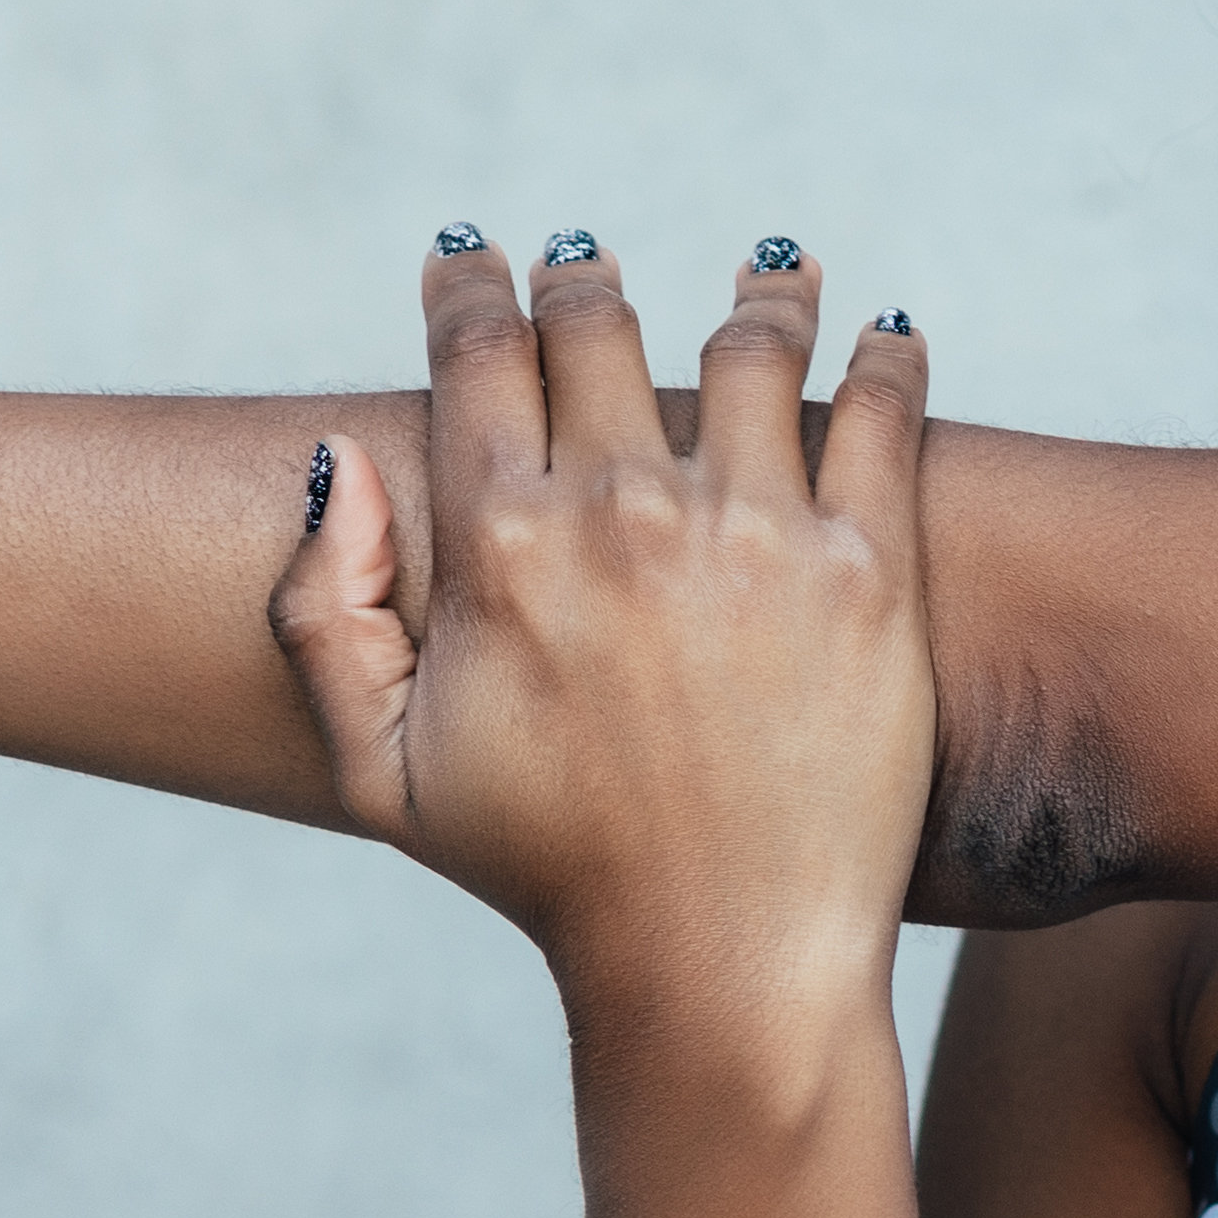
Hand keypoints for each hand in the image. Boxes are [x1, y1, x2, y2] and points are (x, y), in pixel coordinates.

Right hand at [272, 233, 933, 1044]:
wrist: (718, 958)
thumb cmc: (544, 870)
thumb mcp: (380, 767)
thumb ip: (327, 614)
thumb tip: (339, 464)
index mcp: (503, 539)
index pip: (479, 351)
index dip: (469, 284)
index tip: (471, 258)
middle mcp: (626, 510)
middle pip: (600, 324)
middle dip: (582, 278)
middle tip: (588, 266)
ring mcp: (756, 531)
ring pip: (755, 342)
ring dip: (757, 292)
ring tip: (770, 273)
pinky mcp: (870, 569)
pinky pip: (884, 413)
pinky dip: (888, 356)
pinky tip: (890, 336)